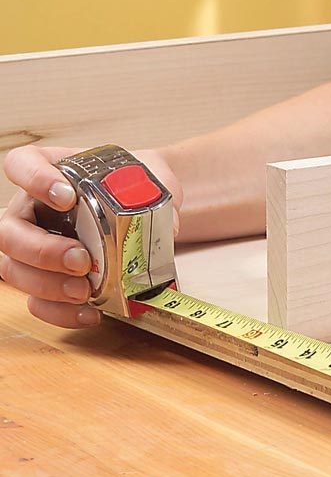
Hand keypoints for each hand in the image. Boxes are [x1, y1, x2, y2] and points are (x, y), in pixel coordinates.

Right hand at [0, 144, 182, 328]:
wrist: (141, 204)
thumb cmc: (133, 183)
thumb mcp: (148, 175)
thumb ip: (155, 191)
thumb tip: (169, 225)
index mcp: (50, 170)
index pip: (22, 164)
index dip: (34, 180)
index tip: (66, 196)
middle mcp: (30, 208)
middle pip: (9, 231)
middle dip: (41, 250)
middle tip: (80, 260)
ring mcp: (30, 245)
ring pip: (13, 269)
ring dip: (47, 285)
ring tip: (85, 290)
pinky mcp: (43, 278)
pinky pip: (36, 300)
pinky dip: (60, 311)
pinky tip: (90, 311)